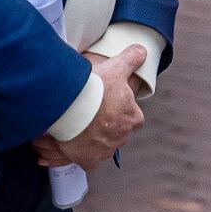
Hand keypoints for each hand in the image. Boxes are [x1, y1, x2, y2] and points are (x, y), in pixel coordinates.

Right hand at [32, 44, 146, 170]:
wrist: (71, 107)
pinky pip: (85, 160)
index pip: (132, 116)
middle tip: (89, 115)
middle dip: (105, 126)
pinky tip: (68, 145)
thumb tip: (142, 50)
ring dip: (91, 140)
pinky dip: (78, 154)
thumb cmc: (96, 88)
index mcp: (132, 118)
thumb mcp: (116, 68)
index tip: (107, 104)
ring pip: (100, 146)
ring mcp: (105, 151)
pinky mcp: (88, 160)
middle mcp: (122, 137)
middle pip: (116, 132)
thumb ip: (131, 59)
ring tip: (75, 128)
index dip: (119, 109)